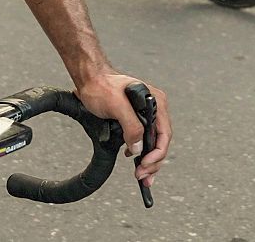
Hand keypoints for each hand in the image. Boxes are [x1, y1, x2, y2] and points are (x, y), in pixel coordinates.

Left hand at [75, 72, 170, 187]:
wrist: (90, 79)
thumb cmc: (102, 87)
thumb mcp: (117, 106)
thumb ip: (131, 126)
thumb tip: (138, 148)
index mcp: (156, 102)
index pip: (164, 134)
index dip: (157, 154)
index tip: (145, 165)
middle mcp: (155, 108)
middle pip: (161, 141)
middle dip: (153, 162)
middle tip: (142, 176)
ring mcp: (146, 114)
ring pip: (153, 142)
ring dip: (148, 160)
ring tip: (140, 174)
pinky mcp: (136, 118)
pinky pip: (144, 138)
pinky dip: (140, 152)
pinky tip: (132, 158)